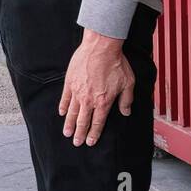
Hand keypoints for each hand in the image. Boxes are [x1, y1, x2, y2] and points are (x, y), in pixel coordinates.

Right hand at [59, 30, 133, 146]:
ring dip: (69, 124)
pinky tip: (62, 113)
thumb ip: (126, 100)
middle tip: (76, 143)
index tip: (89, 142)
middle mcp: (89, 100)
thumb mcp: (128, 83)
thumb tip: (126, 112)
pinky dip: (63, 107)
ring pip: (72, 112)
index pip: (98, 123)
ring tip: (66, 133)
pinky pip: (65, 98)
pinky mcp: (70, 82)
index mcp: (103, 102)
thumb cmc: (116, 64)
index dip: (93, 134)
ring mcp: (77, 91)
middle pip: (82, 121)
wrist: (101, 47)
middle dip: (79, 133)